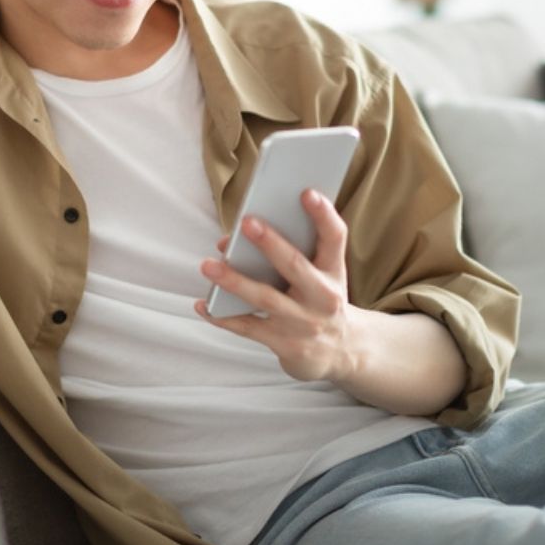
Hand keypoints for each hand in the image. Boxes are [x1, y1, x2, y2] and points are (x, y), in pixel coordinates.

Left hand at [194, 189, 358, 383]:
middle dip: (270, 244)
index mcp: (334, 271)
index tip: (306, 192)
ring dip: (234, 281)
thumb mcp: (323, 275)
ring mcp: (303, 322)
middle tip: (246, 222)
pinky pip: (247, 328)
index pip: (335, 237)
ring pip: (265, 298)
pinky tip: (202, 304)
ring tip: (208, 265)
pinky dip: (222, 317)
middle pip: (295, 265)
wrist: (341, 351)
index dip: (322, 215)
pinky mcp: (285, 343)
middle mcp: (323, 296)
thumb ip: (295, 252)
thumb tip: (239, 236)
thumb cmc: (321, 300)